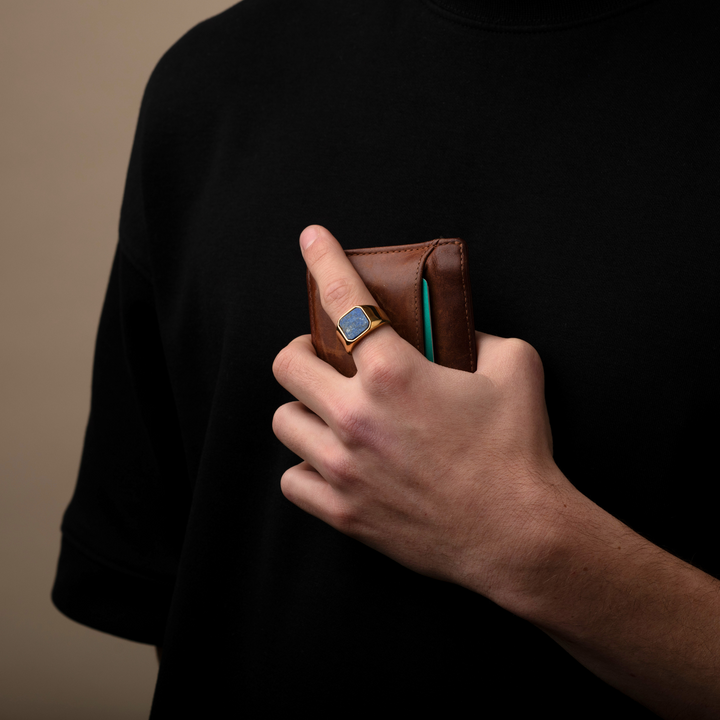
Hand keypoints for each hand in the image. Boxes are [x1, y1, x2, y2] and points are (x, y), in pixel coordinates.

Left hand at [272, 226, 719, 718]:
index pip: (344, 300)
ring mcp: (343, 467)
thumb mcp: (515, 368)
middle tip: (326, 355)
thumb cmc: (518, 450)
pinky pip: (291, 479)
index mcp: (395, 373)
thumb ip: (478, 337)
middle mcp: (356, 417)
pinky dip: (305, 465)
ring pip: (283, 422)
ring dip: (302, 408)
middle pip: (288, 363)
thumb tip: (455, 331)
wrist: (518, 534)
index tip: (311, 240)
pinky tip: (331, 460)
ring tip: (328, 410)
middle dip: (303, 350)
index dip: (323, 260)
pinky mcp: (343, 511)